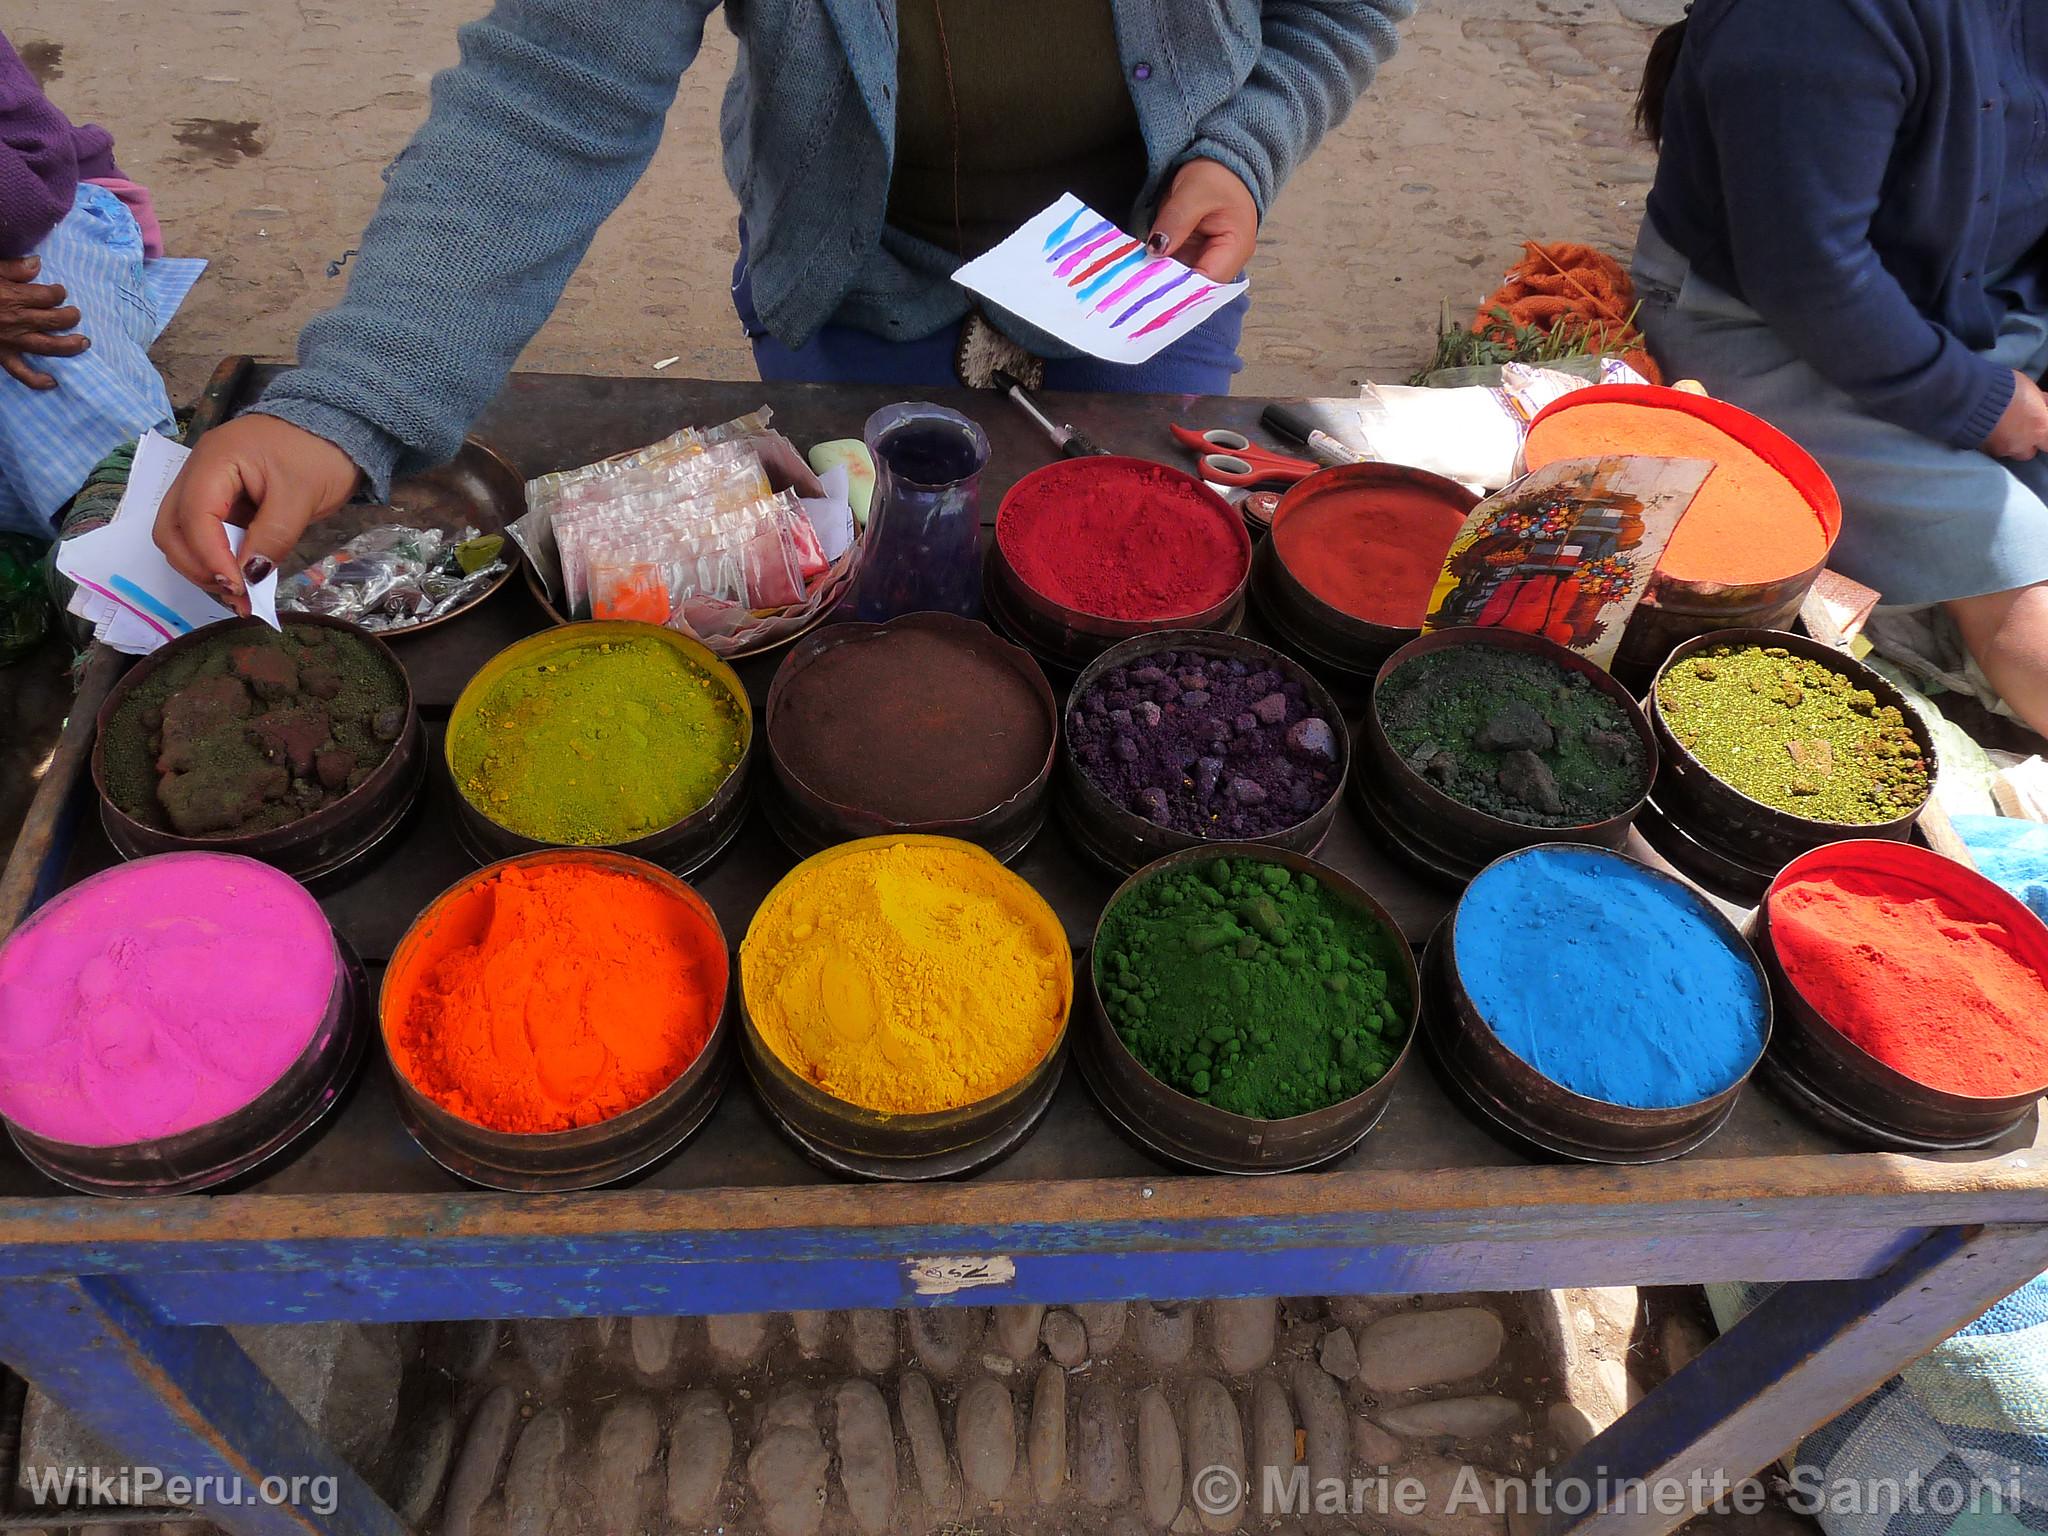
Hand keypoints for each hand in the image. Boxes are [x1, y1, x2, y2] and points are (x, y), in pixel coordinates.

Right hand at [0, 255, 89, 388]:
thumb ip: (12, 267)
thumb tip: (37, 264)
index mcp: (13, 297)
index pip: (49, 296)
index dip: (58, 293)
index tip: (59, 292)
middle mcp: (16, 320)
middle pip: (54, 320)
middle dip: (71, 316)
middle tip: (75, 314)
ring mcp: (10, 341)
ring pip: (48, 346)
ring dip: (69, 345)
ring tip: (83, 342)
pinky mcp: (1, 356)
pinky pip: (21, 372)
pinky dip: (37, 380)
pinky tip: (53, 382)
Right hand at [154, 415, 362, 613]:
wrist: (334, 426)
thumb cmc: (320, 453)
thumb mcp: (301, 497)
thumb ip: (273, 537)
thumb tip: (249, 577)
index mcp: (214, 460)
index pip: (193, 517)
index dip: (210, 558)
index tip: (238, 588)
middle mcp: (198, 472)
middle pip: (170, 529)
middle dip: (197, 566)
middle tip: (236, 595)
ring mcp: (205, 485)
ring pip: (181, 534)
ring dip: (203, 566)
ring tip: (240, 592)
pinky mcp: (219, 499)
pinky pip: (205, 533)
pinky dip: (217, 558)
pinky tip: (242, 576)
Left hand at [1147, 159, 1259, 281]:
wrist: (1221, 163)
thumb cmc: (1216, 174)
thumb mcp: (1193, 192)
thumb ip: (1176, 221)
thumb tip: (1156, 250)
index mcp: (1236, 247)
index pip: (1208, 281)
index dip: (1181, 289)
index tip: (1151, 288)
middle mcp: (1225, 260)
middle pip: (1194, 286)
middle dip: (1166, 286)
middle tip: (1135, 286)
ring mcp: (1207, 258)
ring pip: (1181, 280)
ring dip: (1158, 279)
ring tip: (1132, 281)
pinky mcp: (1193, 254)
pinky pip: (1174, 268)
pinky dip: (1158, 268)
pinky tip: (1138, 269)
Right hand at [1986, 371, 2047, 461]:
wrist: (1971, 396)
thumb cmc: (2005, 388)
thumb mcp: (2031, 389)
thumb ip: (2040, 403)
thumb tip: (2046, 405)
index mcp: (2040, 427)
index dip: (2045, 435)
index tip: (2041, 425)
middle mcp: (2023, 443)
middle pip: (2030, 453)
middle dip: (2027, 443)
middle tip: (2022, 429)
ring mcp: (2002, 449)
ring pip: (2010, 452)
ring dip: (2009, 443)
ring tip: (2002, 429)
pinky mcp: (1983, 450)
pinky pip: (1992, 450)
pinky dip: (1993, 442)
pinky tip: (1989, 429)